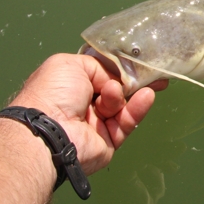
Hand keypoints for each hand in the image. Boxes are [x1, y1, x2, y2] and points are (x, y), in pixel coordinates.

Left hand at [10, 53, 167, 174]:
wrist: (50, 132)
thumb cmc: (54, 93)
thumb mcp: (72, 64)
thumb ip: (99, 66)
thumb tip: (115, 81)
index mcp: (71, 85)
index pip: (101, 74)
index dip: (119, 69)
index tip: (138, 62)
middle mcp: (83, 104)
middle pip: (116, 90)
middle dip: (133, 81)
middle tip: (154, 73)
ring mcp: (96, 123)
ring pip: (123, 106)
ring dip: (133, 94)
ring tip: (145, 87)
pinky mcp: (108, 140)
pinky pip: (127, 123)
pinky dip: (137, 109)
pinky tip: (146, 97)